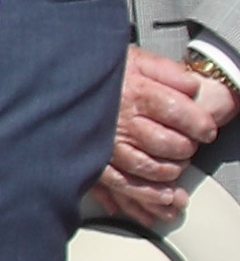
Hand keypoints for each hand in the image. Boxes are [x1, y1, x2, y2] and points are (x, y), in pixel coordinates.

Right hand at [95, 46, 228, 227]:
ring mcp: (105, 144)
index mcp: (134, 93)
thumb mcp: (133, 59)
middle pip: (166, 144)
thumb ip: (166, 71)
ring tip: (176, 177)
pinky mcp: (91, 161)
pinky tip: (156, 202)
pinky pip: (119, 185)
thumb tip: (193, 86)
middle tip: (188, 149)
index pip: (179, 112)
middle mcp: (120, 121)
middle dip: (185, 150)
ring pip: (146, 169)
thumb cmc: (95, 71)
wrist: (54, 80)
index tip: (206, 130)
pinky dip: (139, 197)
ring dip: (168, 176)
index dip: (199, 124)